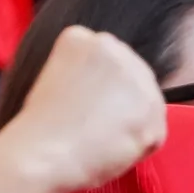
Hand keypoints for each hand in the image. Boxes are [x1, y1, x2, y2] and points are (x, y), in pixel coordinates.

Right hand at [0, 25, 166, 192]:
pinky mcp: (154, 110)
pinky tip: (111, 149)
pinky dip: (139, 147)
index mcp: (81, 37)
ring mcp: (138, 78)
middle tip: (95, 125)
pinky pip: (154, 132)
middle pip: (130, 76)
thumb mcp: (52, 78)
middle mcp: (114, 48)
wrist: (44, 154)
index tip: (81, 105)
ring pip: (145, 104)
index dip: (95, 88)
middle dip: (120, 101)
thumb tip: (106, 91)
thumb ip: (84, 73)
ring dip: (130, 123)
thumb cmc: (39, 128)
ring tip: (100, 139)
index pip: (104, 60)